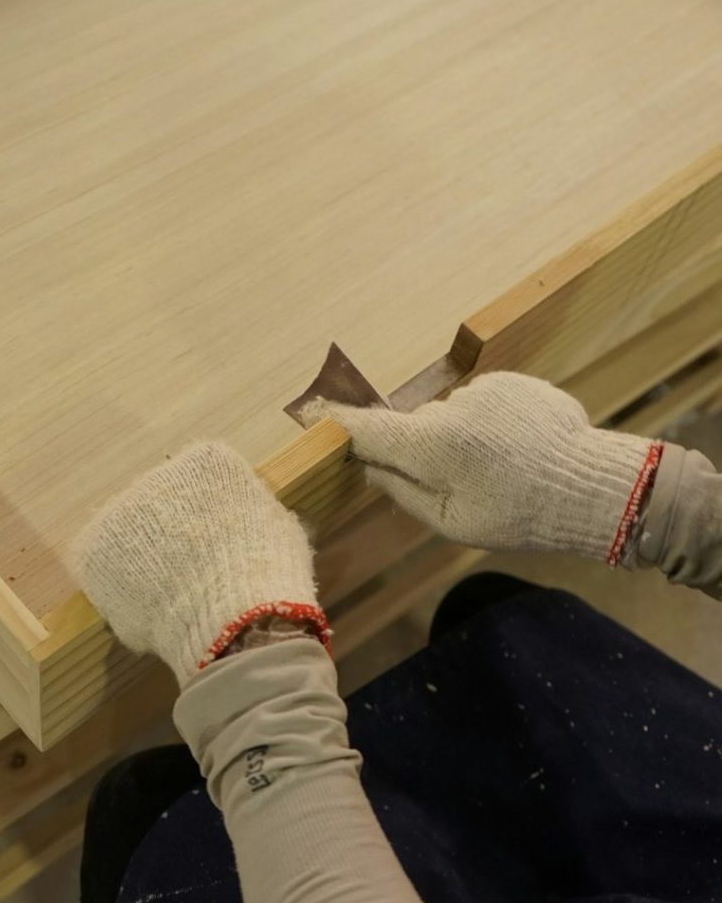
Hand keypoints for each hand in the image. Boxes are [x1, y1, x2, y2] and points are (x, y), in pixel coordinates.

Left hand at [74, 443, 328, 685]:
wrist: (232, 617)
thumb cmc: (267, 570)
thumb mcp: (278, 527)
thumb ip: (252, 513)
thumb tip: (247, 523)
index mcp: (207, 463)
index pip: (206, 481)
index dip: (215, 516)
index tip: (226, 542)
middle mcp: (157, 476)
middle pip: (163, 504)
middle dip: (173, 535)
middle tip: (194, 573)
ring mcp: (119, 513)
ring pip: (132, 537)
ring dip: (145, 561)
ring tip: (172, 598)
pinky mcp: (94, 553)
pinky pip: (107, 569)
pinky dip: (123, 590)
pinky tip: (150, 610)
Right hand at [307, 372, 662, 564]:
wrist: (591, 487)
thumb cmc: (518, 516)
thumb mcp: (451, 521)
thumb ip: (402, 490)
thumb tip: (369, 467)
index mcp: (432, 445)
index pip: (368, 429)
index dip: (336, 423)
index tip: (310, 414)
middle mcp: (450, 407)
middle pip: (412, 427)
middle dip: (420, 450)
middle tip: (458, 483)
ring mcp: (482, 389)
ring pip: (447, 415)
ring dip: (458, 438)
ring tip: (498, 468)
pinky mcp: (509, 381)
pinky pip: (479, 403)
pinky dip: (485, 424)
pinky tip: (514, 448)